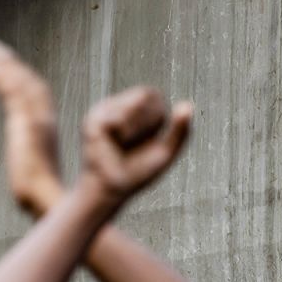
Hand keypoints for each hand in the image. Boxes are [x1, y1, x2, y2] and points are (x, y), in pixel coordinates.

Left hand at [0, 40, 64, 216]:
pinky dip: (4, 79)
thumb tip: (26, 162)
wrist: (47, 199)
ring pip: (25, 84)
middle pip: (32, 83)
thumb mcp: (33, 166)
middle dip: (14, 64)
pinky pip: (16, 95)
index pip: (37, 95)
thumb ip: (29, 154)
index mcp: (47, 129)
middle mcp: (45, 121)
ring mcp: (38, 122)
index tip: (8, 65)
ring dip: (7, 65)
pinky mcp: (29, 125)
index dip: (23, 77)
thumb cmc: (40, 192)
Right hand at [80, 86, 191, 205]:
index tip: (152, 134)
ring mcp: (104, 111)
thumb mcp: (165, 151)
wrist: (113, 188)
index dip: (157, 112)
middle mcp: (119, 108)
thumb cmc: (138, 173)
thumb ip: (179, 131)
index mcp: (136, 114)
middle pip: (146, 94)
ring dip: (137, 128)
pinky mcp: (94, 119)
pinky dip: (124, 132)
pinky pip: (119, 117)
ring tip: (124, 143)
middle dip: (149, 120)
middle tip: (136, 141)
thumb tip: (188, 103)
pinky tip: (114, 142)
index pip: (153, 95)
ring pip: (133, 104)